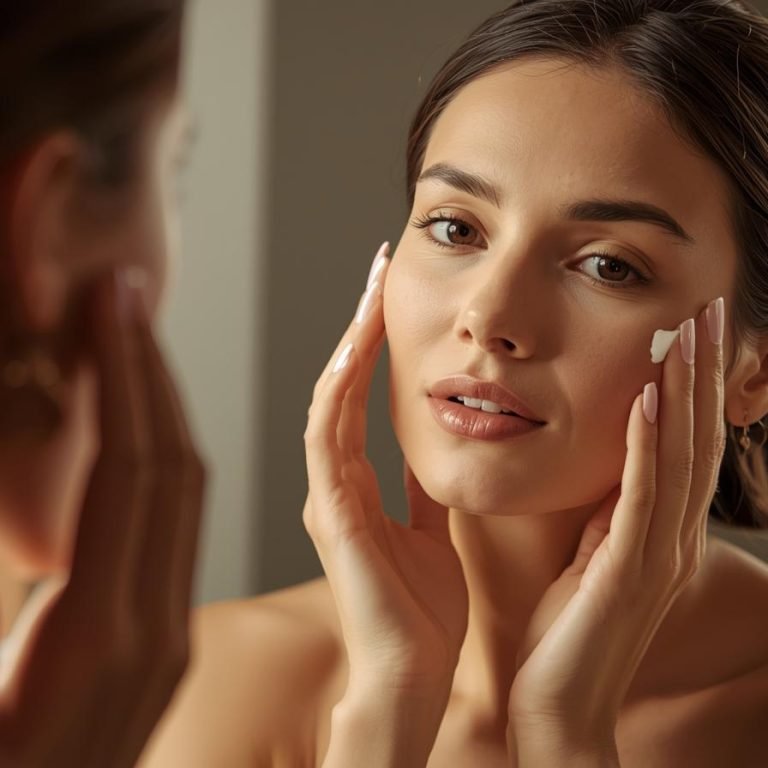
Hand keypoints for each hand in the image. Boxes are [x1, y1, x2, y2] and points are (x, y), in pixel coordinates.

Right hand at [0, 270, 205, 767]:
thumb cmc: (7, 750)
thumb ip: (5, 561)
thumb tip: (14, 454)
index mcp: (97, 634)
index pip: (130, 466)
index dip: (122, 374)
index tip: (109, 299)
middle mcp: (153, 629)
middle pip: (170, 468)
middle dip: (149, 373)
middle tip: (122, 296)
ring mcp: (164, 638)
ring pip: (180, 496)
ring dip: (156, 411)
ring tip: (125, 344)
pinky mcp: (158, 646)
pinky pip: (169, 532)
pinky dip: (151, 465)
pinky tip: (126, 429)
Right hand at [303, 244, 467, 700]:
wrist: (413, 676)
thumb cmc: (422, 613)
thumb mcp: (432, 533)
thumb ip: (423, 493)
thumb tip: (436, 452)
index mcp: (359, 488)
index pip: (361, 400)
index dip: (375, 348)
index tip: (394, 299)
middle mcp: (335, 484)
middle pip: (341, 387)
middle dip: (358, 328)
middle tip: (378, 270)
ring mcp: (327, 497)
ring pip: (329, 402)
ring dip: (347, 346)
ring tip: (370, 293)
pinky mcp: (331, 515)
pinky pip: (326, 441)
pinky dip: (337, 393)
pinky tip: (351, 352)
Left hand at [507, 299, 724, 761]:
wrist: (557, 707)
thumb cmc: (564, 632)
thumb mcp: (587, 558)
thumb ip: (602, 515)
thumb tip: (601, 467)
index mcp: (657, 532)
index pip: (683, 443)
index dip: (692, 385)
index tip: (690, 329)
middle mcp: (670, 537)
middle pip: (696, 437)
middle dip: (704, 370)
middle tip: (711, 308)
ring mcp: (656, 555)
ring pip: (680, 455)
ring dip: (686, 390)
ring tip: (690, 332)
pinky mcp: (626, 571)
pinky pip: (641, 496)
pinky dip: (649, 445)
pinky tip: (650, 398)